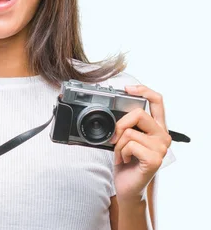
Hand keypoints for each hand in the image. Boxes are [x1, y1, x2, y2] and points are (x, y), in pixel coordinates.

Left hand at [110, 84, 171, 201]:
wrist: (127, 186)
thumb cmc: (126, 161)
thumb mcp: (126, 138)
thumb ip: (126, 124)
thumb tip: (112, 111)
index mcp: (156, 127)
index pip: (157, 101)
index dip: (143, 90)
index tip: (127, 88)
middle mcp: (162, 136)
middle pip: (139, 114)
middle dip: (120, 124)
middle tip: (114, 138)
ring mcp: (160, 148)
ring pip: (130, 132)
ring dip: (118, 144)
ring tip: (122, 154)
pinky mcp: (155, 159)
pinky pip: (129, 145)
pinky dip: (120, 153)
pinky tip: (125, 160)